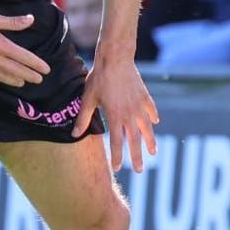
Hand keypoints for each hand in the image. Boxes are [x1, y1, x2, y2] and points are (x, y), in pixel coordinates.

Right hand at [0, 11, 49, 91]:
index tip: (46, 70)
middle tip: (39, 80)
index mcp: (2, 46)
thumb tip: (31, 19)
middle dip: (29, 75)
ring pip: (2, 77)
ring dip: (14, 81)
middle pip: (16, 70)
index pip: (24, 57)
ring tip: (22, 83)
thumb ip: (13, 22)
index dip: (37, 64)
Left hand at [72, 55, 160, 172]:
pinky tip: (154, 123)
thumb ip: (83, 118)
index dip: (118, 157)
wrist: (116, 59)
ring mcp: (139, 106)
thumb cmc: (99, 78)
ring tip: (153, 152)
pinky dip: (153, 118)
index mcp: (115, 117)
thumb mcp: (88, 99)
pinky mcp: (145, 96)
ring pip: (147, 128)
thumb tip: (74, 134)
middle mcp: (130, 115)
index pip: (117, 143)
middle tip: (140, 170)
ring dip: (150, 141)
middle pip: (135, 140)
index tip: (117, 168)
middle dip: (137, 157)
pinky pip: (151, 110)